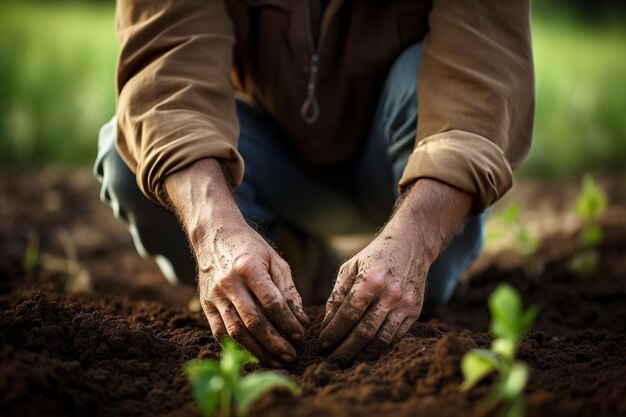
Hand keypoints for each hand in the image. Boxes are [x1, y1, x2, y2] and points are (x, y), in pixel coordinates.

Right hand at [165, 159, 308, 366]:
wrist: (214, 234)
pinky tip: (254, 356)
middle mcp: (229, 283)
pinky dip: (237, 348)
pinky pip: (220, 333)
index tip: (301, 336)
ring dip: (258, 351)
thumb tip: (300, 320)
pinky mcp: (205, 305)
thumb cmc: (251, 247)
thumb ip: (288, 290)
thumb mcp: (275, 261)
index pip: (271, 302)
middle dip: (275, 343)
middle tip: (292, 356)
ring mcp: (214, 295)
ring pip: (235, 332)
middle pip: (253, 321)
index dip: (288, 322)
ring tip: (276, 361)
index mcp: (248, 267)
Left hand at [319, 179, 472, 364]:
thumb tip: (327, 324)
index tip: (321, 345)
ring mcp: (405, 305)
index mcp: (371, 280)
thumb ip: (337, 294)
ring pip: (381, 340)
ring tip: (346, 361)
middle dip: (344, 350)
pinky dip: (379, 348)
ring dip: (361, 354)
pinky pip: (395, 337)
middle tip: (330, 361)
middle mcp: (390, 294)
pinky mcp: (415, 312)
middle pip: (364, 332)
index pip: (348, 315)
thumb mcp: (351, 267)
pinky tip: (365, 352)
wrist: (412, 245)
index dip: (333, 333)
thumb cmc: (375, 256)